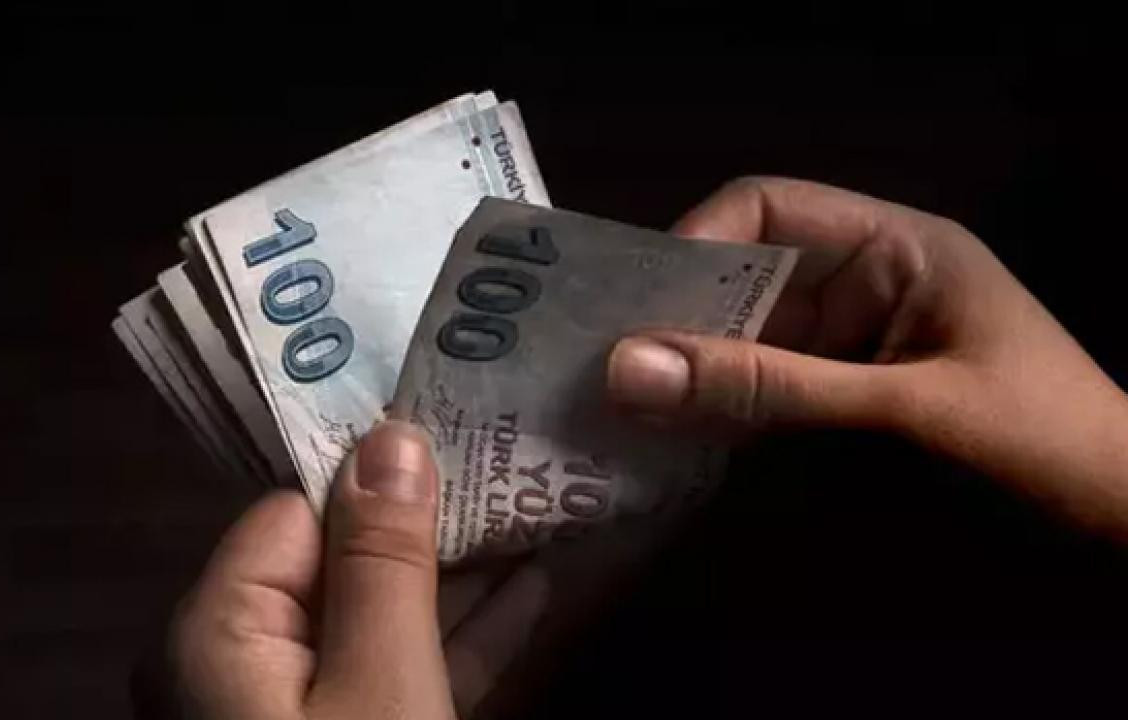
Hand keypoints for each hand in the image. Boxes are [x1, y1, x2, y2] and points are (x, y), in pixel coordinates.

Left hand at [160, 419, 679, 719]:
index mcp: (217, 632)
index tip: (462, 418)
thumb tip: (389, 438)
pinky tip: (538, 593)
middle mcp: (240, 666)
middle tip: (526, 451)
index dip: (381, 468)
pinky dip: (468, 643)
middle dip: (440, 520)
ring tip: (549, 508)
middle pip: (346, 565)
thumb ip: (382, 564)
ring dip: (469, 577)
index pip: (297, 512)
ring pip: (388, 623)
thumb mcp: (380, 688)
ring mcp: (296, 717)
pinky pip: (405, 679)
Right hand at [606, 177, 1127, 539]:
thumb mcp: (905, 410)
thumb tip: (628, 368)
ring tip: (614, 408)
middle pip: (745, 276)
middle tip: (597, 367)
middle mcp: (864, 285)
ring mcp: (853, 350)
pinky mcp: (846, 408)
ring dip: (688, 371)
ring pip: (745, 340)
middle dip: (676, 317)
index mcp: (896, 247)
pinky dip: (718, 413)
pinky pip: (763, 395)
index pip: (769, 207)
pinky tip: (668, 440)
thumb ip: (774, 389)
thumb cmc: (1039, 444)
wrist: (1127, 527)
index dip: (695, 243)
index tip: (633, 310)